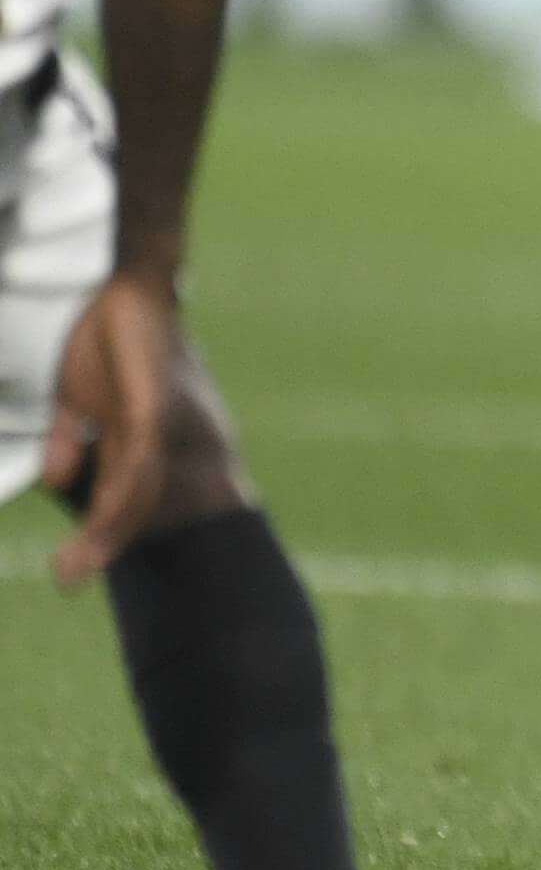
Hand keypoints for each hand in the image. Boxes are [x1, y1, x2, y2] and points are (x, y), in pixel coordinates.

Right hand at [39, 273, 187, 588]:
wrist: (126, 288)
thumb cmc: (100, 338)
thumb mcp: (70, 396)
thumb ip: (65, 436)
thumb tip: (57, 479)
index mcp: (125, 437)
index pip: (117, 496)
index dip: (99, 534)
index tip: (70, 571)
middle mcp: (146, 437)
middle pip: (130, 503)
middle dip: (101, 545)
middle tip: (67, 582)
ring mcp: (154, 422)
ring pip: (136, 489)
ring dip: (107, 530)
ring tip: (75, 564)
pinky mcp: (152, 404)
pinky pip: (140, 455)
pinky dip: (122, 488)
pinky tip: (104, 516)